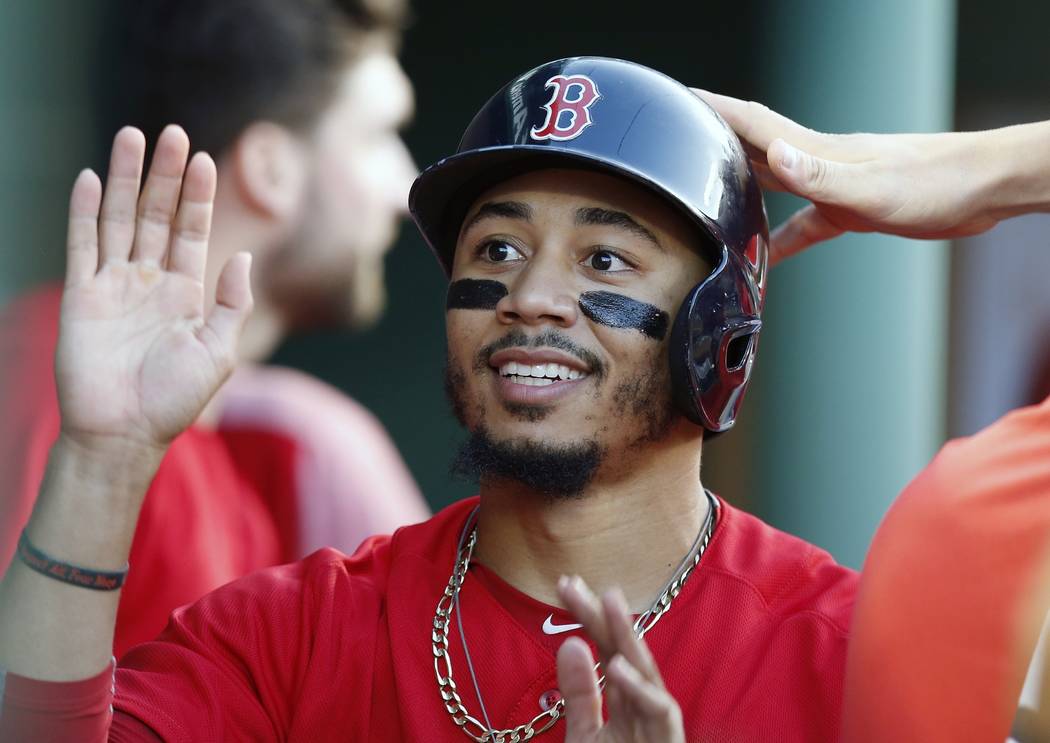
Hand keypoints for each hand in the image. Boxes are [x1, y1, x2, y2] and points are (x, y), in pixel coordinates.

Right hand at [56, 125, 251, 453]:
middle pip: (156, 215)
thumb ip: (233, 303)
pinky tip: (91, 178)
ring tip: (131, 137)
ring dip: (124, 179)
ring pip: (119, 219)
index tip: (203, 158)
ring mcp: (114, 285)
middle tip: (171, 133)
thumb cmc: (175, 398)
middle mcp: (149, 281)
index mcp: (185, 292)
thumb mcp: (219, 350)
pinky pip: (82, 245)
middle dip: (164, 175)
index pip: (191, 231)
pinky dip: (85, 212)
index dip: (197, 196)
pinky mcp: (81, 296)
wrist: (124, 433)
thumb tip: (241, 255)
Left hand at [556, 576, 684, 742]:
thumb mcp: (586, 735)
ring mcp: (659, 726)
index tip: (564, 586)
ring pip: (648, 674)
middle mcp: (644, 706)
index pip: (605, 648)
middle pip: (624, 653)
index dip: (588, 616)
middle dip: (603, 617)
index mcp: (625, 700)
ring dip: (628, 638)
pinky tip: (616, 666)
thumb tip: (570, 644)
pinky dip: (640, 689)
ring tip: (607, 603)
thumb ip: (580, 693)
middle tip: (577, 584)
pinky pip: (660, 712)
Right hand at [693, 90, 1001, 263]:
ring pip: (771, 185)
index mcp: (813, 151)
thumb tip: (776, 157)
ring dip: (737, 188)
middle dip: (712, 144)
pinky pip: (802, 225)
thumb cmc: (934, 183)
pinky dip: (779, 240)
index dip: (709, 110)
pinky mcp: (848, 209)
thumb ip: (821, 175)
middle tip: (675, 146)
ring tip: (704, 199)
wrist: (981, 189)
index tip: (675, 103)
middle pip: (750, 149)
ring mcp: (831, 184)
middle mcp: (815, 162)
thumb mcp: (872, 185)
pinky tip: (765, 259)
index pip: (749, 123)